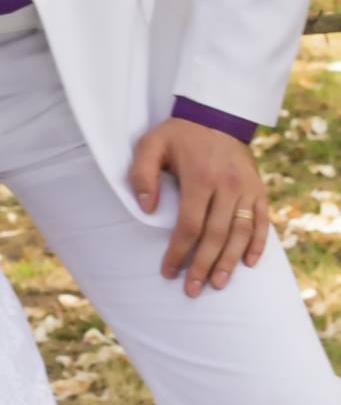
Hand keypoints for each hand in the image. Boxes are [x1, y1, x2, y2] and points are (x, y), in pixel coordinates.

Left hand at [129, 117, 269, 295]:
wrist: (216, 114)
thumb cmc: (179, 133)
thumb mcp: (152, 143)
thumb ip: (142, 173)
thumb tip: (147, 209)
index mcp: (200, 176)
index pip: (190, 225)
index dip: (179, 251)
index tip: (168, 271)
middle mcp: (227, 185)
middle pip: (216, 235)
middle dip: (204, 266)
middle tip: (192, 290)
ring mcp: (246, 188)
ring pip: (240, 233)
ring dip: (229, 262)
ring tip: (218, 284)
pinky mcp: (259, 189)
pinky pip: (262, 222)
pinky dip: (257, 244)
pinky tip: (249, 264)